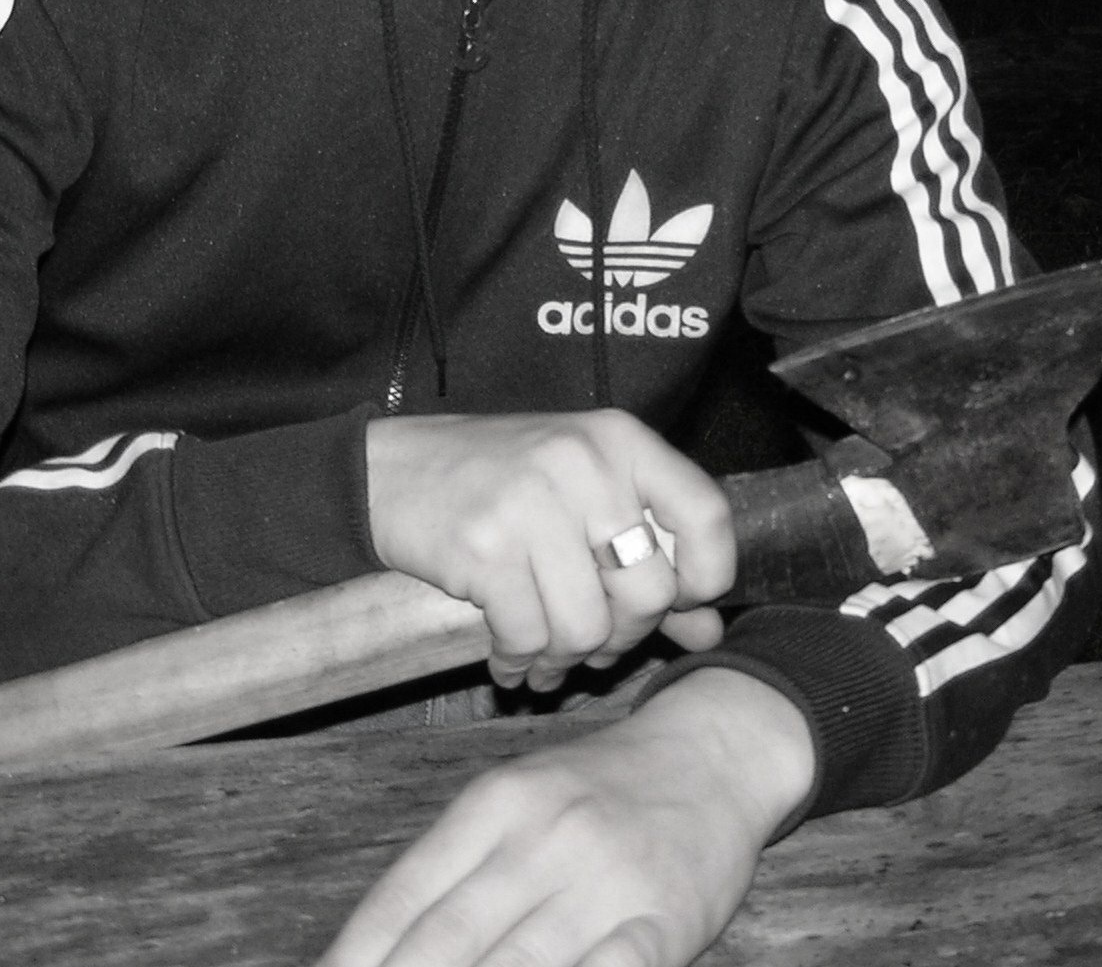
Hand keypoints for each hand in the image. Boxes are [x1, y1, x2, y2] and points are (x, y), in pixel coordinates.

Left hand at [317, 667, 815, 966]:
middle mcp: (541, 837)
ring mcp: (603, 878)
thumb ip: (455, 867)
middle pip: (449, 939)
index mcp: (495, 804)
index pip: (405, 895)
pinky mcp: (663, 918)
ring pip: (521, 964)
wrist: (708, 752)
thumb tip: (377, 946)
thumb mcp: (517, 799)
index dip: (357, 956)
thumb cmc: (596, 789)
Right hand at [365, 411, 732, 691]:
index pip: (707, 514)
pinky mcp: (484, 546)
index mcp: (619, 440)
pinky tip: (508, 656)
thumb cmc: (499, 482)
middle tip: (593, 645)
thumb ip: (651, 558)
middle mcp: (583, 462)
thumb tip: (709, 631)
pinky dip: (520, 660)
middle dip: (622, 637)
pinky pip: (528, 636)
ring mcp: (532, 502)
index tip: (677, 602)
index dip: (706, 575)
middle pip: (649, 590)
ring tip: (544, 656)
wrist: (392, 471)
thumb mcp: (582, 497)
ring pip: (587, 627)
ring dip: (566, 659)